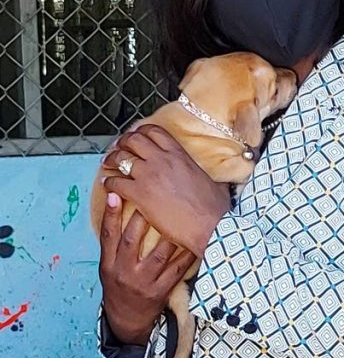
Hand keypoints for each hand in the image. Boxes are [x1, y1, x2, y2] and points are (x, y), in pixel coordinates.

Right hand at [99, 205, 195, 344]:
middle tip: (152, 197)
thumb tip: (116, 208)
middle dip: (141, 218)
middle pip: (131, 241)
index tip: (113, 193)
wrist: (127, 320)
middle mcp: (123, 273)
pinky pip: (176, 270)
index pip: (107, 236)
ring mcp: (143, 283)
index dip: (110, 214)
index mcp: (108, 265)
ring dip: (170, 234)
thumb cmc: (119, 285)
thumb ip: (113, 243)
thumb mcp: (108, 267)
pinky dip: (186, 254)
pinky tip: (193, 240)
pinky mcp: (160, 292)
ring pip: (158, 254)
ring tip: (178, 215)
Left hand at [100, 125, 229, 255]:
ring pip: (121, 157)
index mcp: (179, 154)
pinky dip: (109, 182)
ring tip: (108, 163)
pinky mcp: (140, 194)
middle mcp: (162, 160)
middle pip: (134, 139)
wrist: (210, 226)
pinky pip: (116, 181)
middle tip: (118, 147)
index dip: (141, 131)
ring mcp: (149, 175)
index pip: (154, 132)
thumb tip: (222, 181)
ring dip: (112, 159)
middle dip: (123, 142)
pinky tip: (107, 185)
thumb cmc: (215, 209)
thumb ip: (209, 178)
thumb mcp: (215, 183)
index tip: (135, 136)